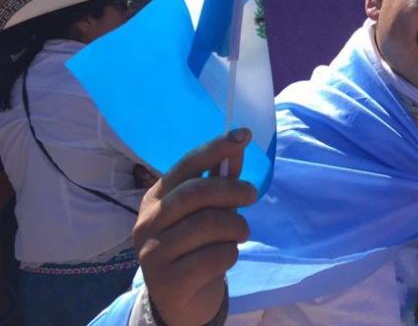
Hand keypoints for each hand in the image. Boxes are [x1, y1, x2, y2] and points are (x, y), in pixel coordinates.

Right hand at [133, 129, 257, 325]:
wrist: (180, 300)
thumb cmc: (195, 245)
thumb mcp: (207, 210)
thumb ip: (221, 179)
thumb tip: (239, 143)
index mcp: (156, 198)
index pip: (185, 166)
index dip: (215, 148)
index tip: (244, 135)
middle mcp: (147, 223)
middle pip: (196, 193)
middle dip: (232, 189)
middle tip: (253, 194)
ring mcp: (153, 253)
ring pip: (209, 225)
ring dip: (237, 226)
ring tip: (240, 232)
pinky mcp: (168, 282)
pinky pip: (214, 256)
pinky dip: (231, 253)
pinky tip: (225, 257)